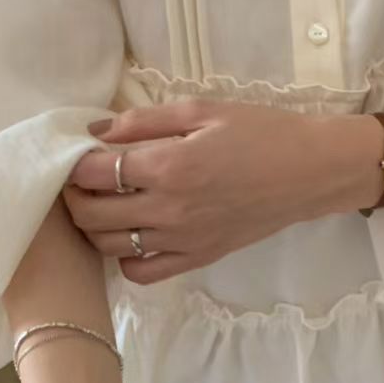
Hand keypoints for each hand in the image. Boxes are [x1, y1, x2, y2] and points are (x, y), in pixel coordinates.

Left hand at [63, 101, 381, 283]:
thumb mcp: (202, 110)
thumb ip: (145, 120)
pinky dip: (125, 257)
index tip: (77, 151)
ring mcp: (182, 240)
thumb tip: (98, 130)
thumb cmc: (261, 131)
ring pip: (109, 246)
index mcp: (169, 166)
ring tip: (102, 202)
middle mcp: (169, 210)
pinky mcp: (197, 258)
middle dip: (73, 195)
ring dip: (93, 225)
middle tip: (80, 178)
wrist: (310, 172)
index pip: (93, 173)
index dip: (74, 162)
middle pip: (90, 214)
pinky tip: (133, 232)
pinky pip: (142, 272)